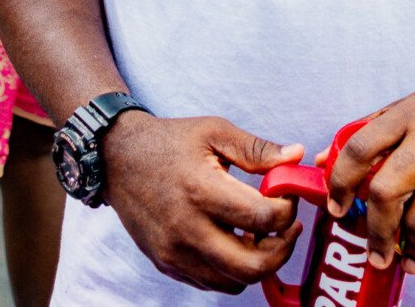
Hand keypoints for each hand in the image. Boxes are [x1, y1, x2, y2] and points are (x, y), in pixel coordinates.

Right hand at [102, 110, 303, 293]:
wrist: (118, 158)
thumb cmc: (170, 141)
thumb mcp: (214, 131)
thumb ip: (257, 149)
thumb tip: (296, 156)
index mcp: (202, 190)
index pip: (262, 218)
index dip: (287, 211)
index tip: (288, 197)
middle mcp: (187, 229)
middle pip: (252, 266)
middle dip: (282, 249)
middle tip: (288, 227)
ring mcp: (175, 252)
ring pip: (234, 282)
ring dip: (258, 262)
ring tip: (260, 232)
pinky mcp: (167, 264)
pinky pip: (212, 282)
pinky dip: (232, 269)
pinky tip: (235, 239)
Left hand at [324, 68, 414, 276]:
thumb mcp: (408, 107)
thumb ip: (367, 133)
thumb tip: (325, 162)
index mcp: (408, 115)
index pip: (360, 149)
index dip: (339, 181)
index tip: (334, 206)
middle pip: (385, 194)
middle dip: (374, 231)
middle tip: (373, 253)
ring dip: (409, 246)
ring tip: (405, 257)